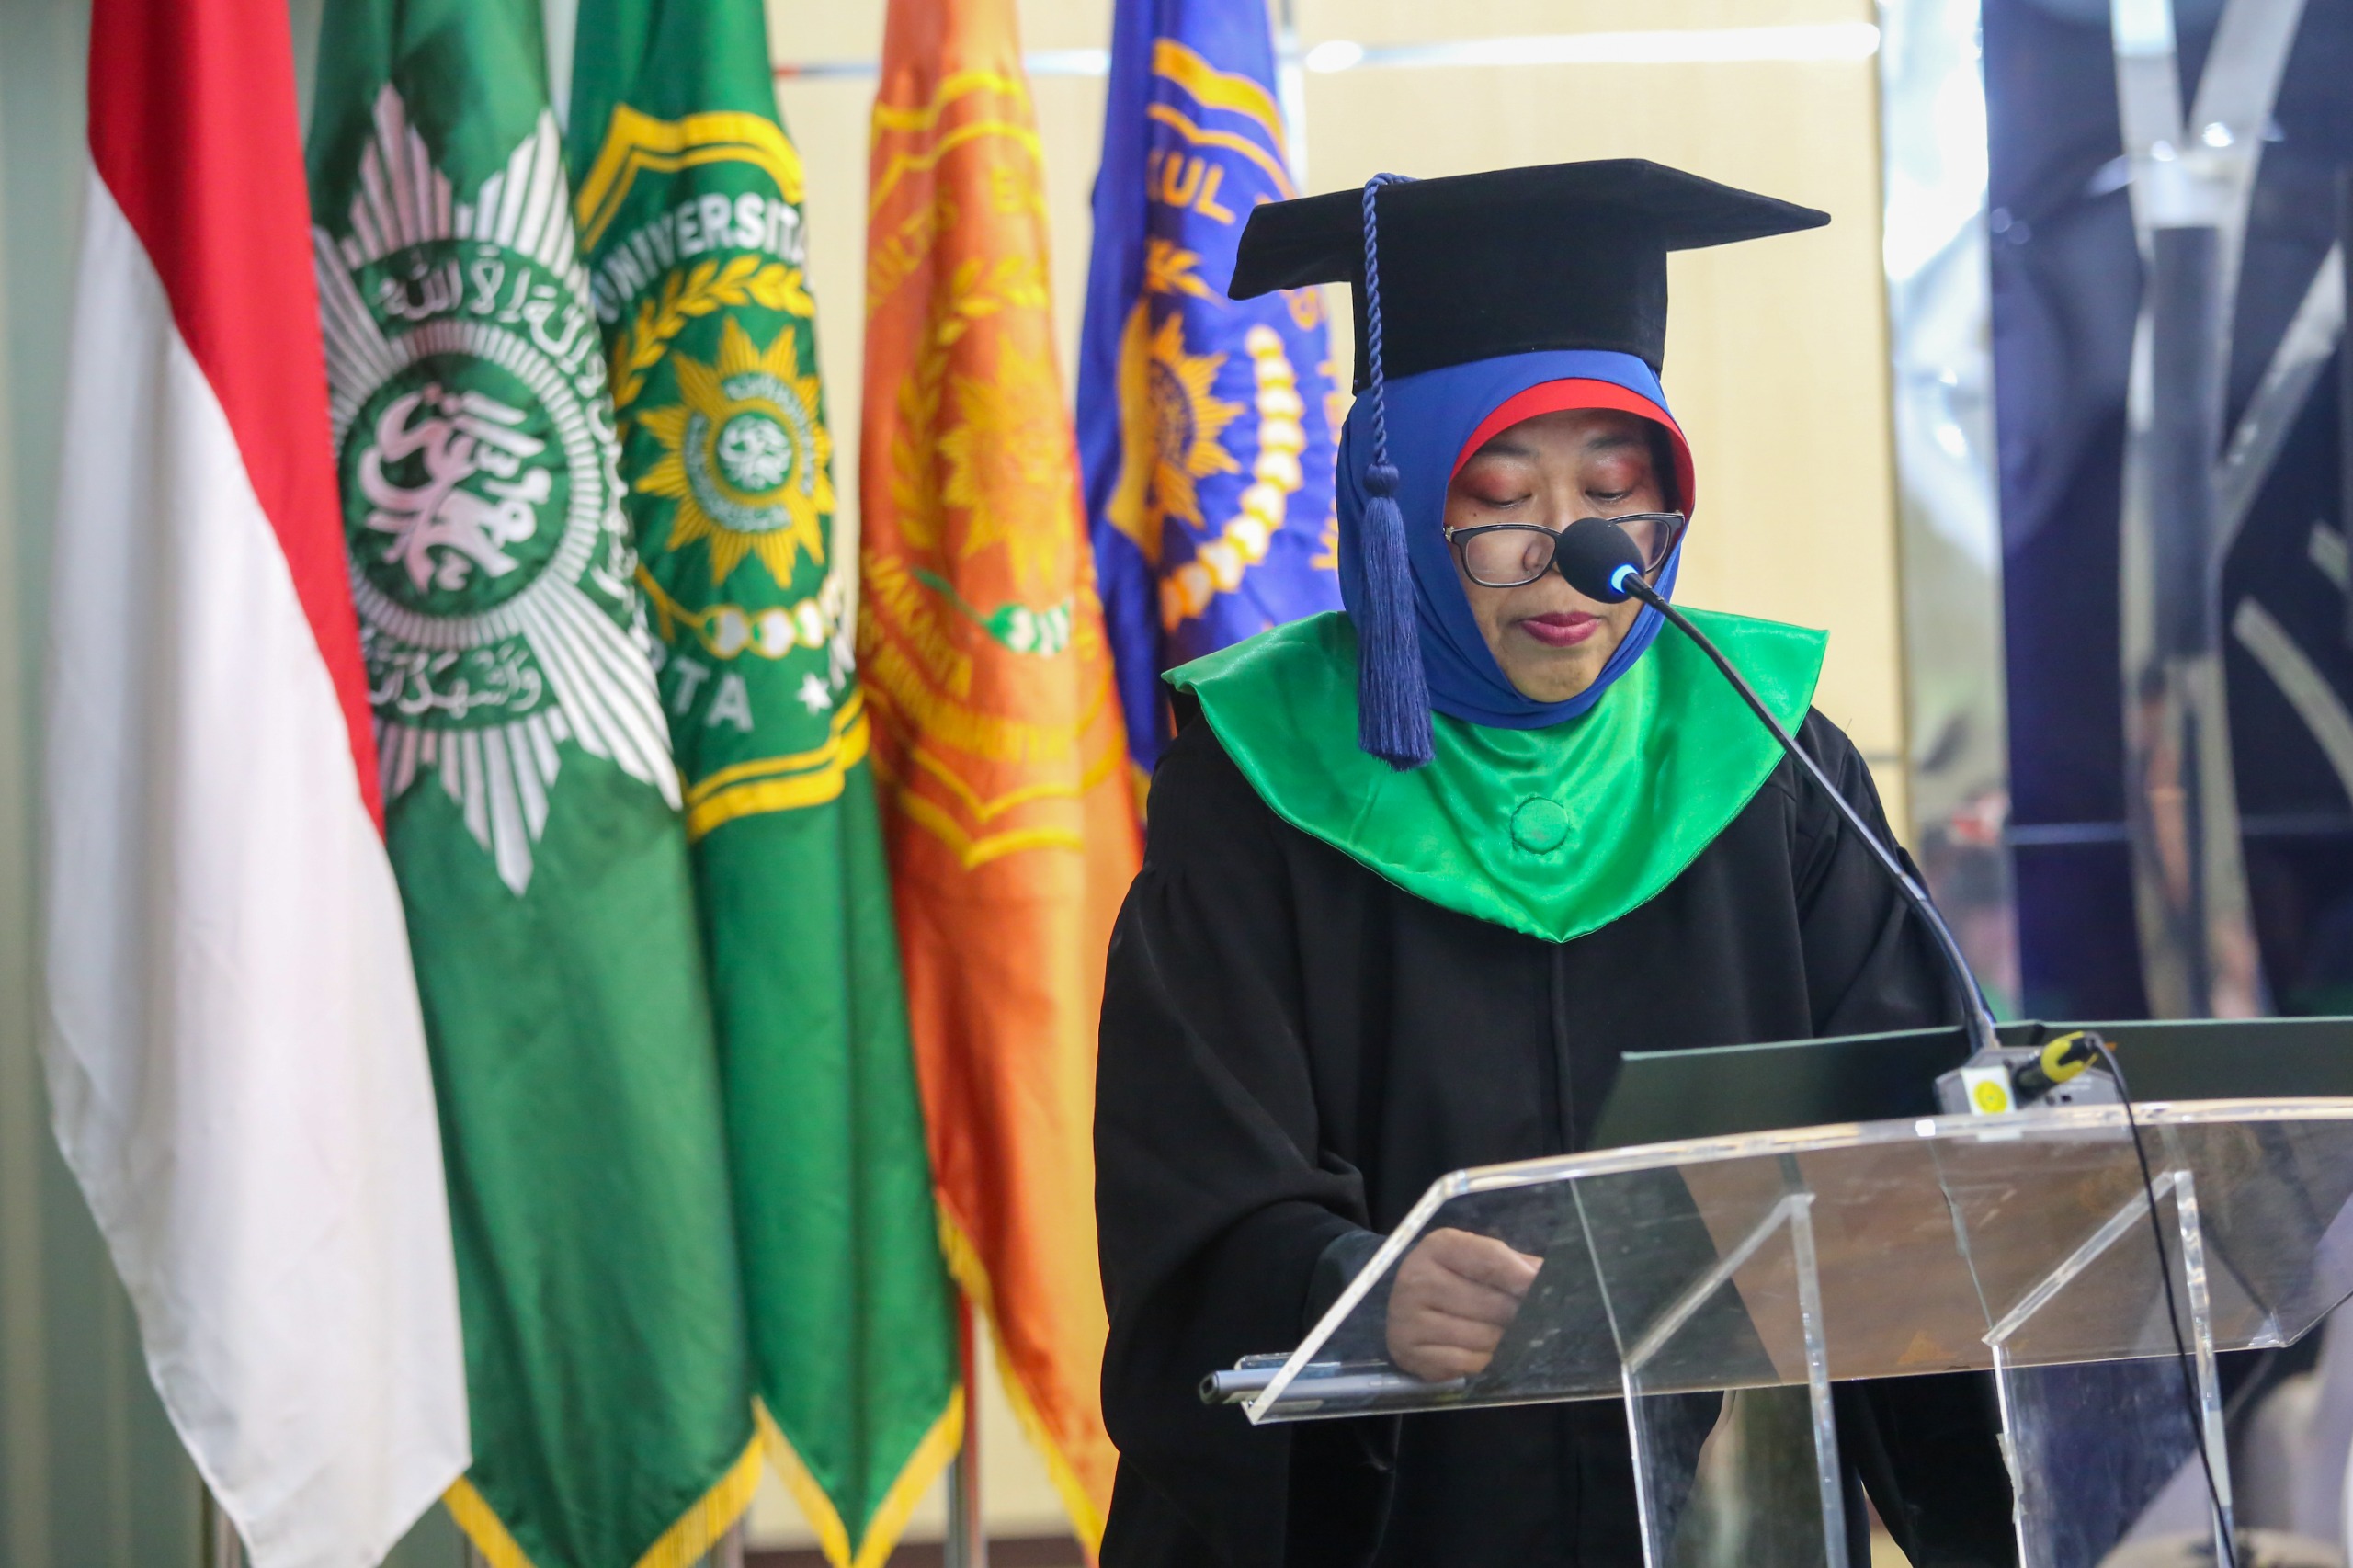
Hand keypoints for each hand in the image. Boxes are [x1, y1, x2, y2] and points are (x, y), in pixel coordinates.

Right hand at [1384, 1227, 1541, 1381]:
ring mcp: (1408, 1317)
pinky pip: (1466, 1363)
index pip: (1491, 1259)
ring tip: (1512, 1338)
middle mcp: (1417, 1278)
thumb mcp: (1478, 1261)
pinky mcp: (1410, 1351)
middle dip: (1519, 1315)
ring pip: (1482, 1336)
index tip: (1547, 1290)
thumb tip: (1552, 1277)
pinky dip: (1485, 1361)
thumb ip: (1514, 1265)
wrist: (1406, 1312)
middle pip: (1491, 1302)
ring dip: (1505, 1342)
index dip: (1524, 1277)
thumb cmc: (1453, 1282)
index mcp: (1438, 1246)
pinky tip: (1490, 1354)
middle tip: (1537, 1322)